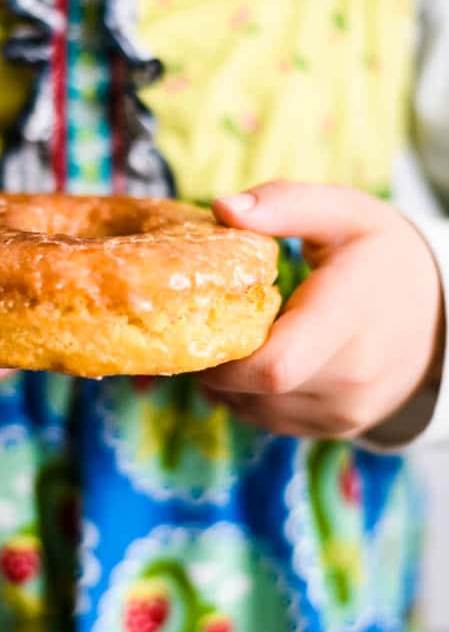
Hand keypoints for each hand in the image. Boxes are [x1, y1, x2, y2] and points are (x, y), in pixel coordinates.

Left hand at [199, 181, 444, 438]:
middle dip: (219, 363)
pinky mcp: (339, 427)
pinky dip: (251, 397)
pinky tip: (258, 362)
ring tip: (236, 341)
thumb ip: (284, 204)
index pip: (275, 364)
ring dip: (232, 382)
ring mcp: (348, 407)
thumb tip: (223, 207)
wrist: (440, 311)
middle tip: (209, 327)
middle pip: (258, 389)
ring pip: (258, 410)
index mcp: (349, 313)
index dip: (225, 355)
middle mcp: (354, 373)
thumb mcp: (343, 211)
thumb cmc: (381, 254)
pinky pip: (272, 421)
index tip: (207, 321)